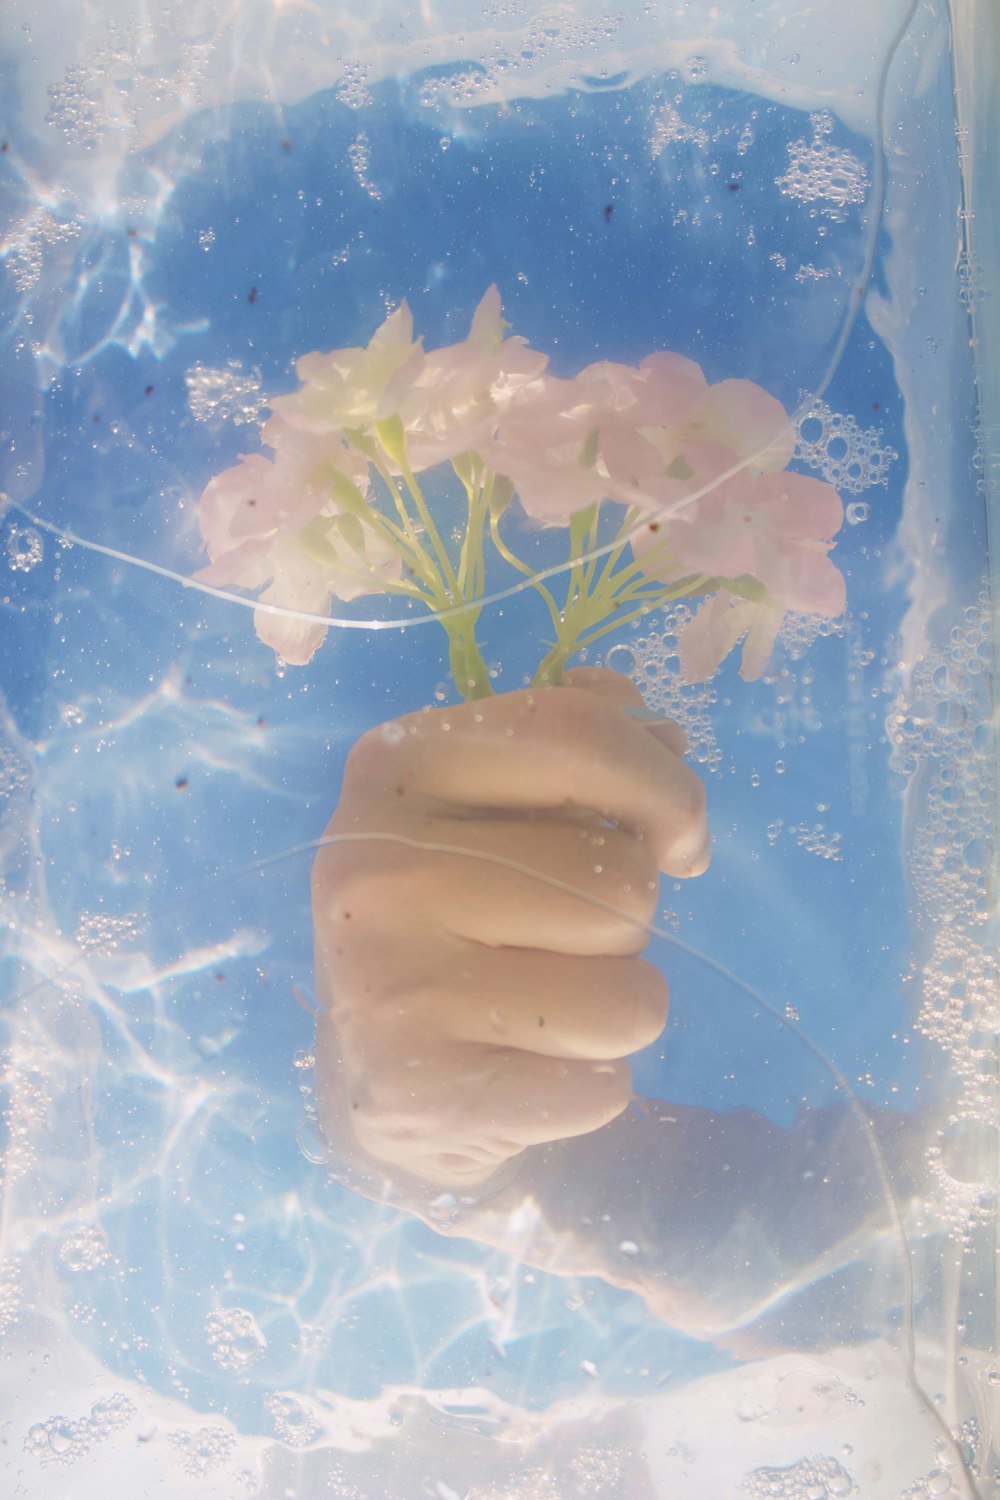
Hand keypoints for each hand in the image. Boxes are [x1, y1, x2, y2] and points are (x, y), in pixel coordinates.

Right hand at [311, 668, 708, 1189]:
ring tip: (542, 1007)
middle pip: (621, 881)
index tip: (680, 838)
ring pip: (629, 995)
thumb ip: (579, 753)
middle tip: (557, 941)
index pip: (576, 734)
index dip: (665, 787)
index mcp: (397, 769)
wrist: (376, 1076)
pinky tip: (521, 1072)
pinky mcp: (427, 1097)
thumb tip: (665, 734)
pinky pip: (603, 1086)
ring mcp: (392, 987)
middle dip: (627, 920)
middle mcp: (377, 868)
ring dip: (617, 1007)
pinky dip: (588, 1086)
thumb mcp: (496, 808)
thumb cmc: (459, 916)